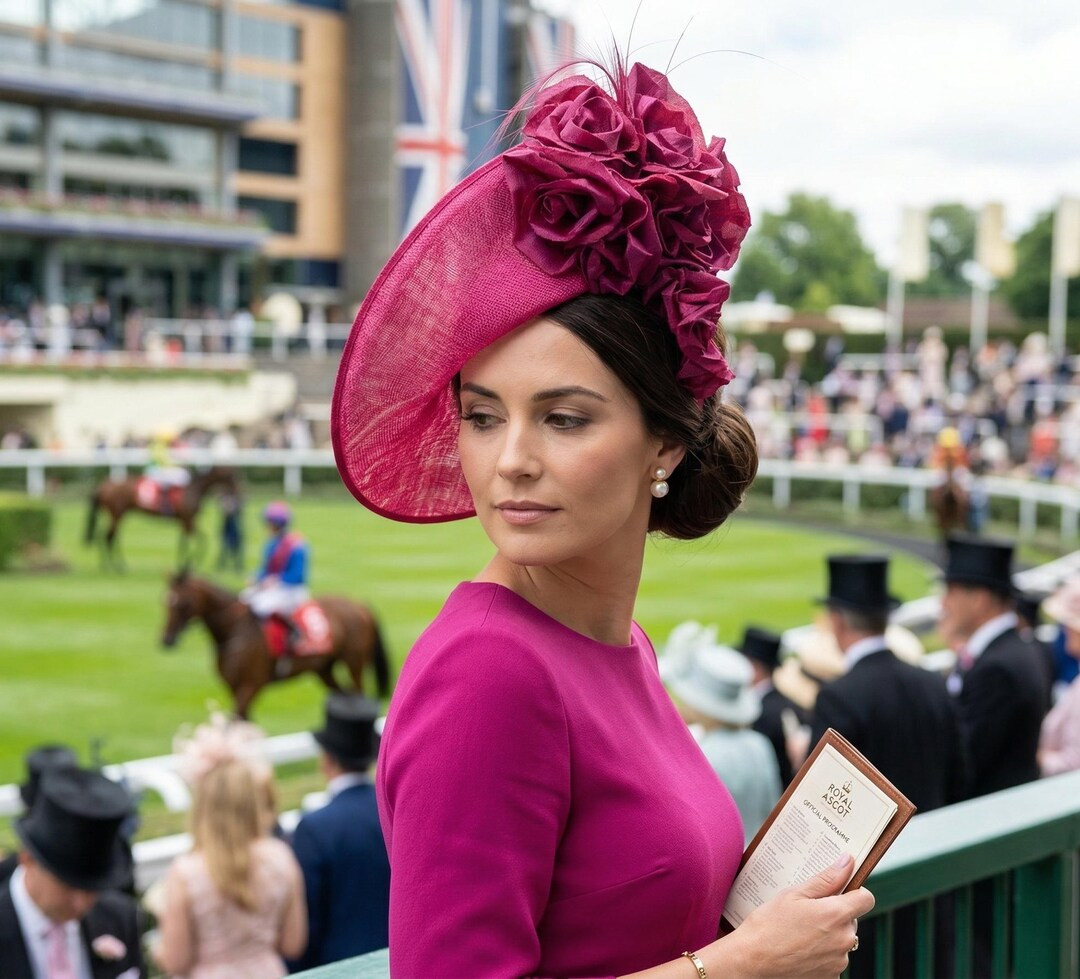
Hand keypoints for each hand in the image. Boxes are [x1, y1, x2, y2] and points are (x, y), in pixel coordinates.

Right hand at [720, 854, 873, 977]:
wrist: (753, 961)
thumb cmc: (769, 925)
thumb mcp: (794, 894)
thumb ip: (826, 879)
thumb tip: (847, 862)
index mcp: (836, 915)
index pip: (866, 899)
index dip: (855, 892)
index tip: (841, 891)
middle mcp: (843, 940)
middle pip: (851, 920)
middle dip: (835, 914)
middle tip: (808, 913)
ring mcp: (838, 962)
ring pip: (842, 940)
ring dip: (829, 935)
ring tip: (800, 933)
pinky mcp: (831, 977)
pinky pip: (834, 959)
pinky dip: (822, 954)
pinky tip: (801, 949)